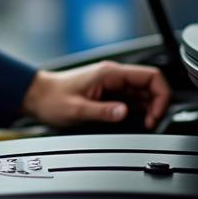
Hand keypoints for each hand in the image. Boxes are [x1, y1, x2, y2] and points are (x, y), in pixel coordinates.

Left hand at [20, 60, 170, 129]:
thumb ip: (102, 111)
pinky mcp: (109, 93)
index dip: (161, 95)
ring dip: (149, 108)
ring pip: (143, 93)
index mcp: (110, 73)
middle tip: (150, 123)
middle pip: (151, 85)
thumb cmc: (51, 99)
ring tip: (143, 124)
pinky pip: (132, 99)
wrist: (36, 96)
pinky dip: (139, 110)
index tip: (156, 114)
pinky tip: (134, 121)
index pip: (151, 76)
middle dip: (157, 104)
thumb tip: (124, 113)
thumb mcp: (76, 109)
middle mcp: (114, 76)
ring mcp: (112, 84)